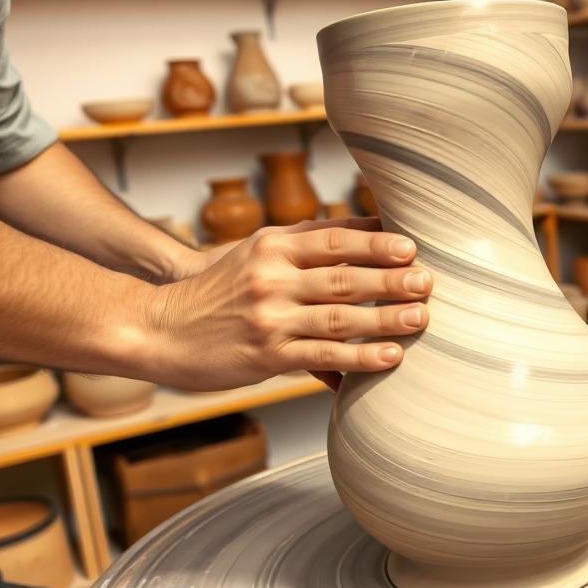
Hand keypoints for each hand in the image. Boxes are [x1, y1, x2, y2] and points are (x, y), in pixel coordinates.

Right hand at [145, 219, 430, 391]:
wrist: (158, 329)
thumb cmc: (218, 291)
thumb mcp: (254, 253)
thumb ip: (305, 243)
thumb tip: (367, 230)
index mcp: (272, 247)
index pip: (334, 239)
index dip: (376, 243)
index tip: (411, 247)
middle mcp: (272, 278)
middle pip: (343, 277)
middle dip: (390, 280)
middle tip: (428, 281)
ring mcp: (269, 318)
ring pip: (339, 317)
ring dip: (384, 318)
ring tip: (422, 318)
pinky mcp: (267, 355)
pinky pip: (323, 357)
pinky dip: (359, 357)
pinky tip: (390, 357)